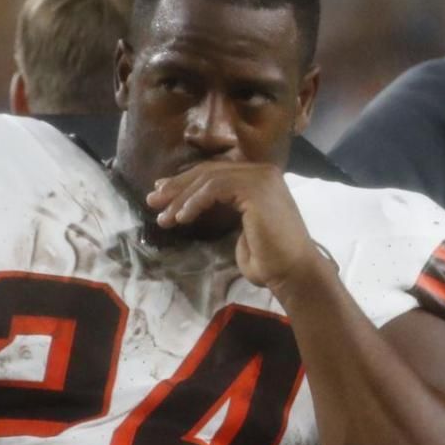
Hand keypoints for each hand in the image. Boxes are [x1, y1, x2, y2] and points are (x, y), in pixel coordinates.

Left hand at [147, 163, 329, 295]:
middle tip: (152, 201)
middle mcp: (261, 172)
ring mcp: (261, 178)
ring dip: (181, 198)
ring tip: (164, 218)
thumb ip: (220, 210)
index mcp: (258, 179)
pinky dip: (195, 201)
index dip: (185, 182)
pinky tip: (181, 218)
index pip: (214, 174)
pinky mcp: (257, 188)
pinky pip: (216, 188)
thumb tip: (191, 204)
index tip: (161, 194)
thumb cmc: (267, 259)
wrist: (291, 272)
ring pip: (208, 179)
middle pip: (208, 172)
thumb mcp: (237, 229)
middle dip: (177, 187)